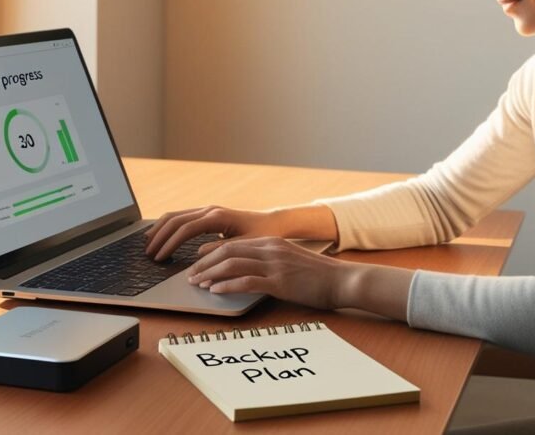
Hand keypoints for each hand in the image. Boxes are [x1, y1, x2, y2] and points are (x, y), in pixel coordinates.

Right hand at [144, 206, 283, 260]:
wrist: (273, 223)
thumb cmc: (262, 235)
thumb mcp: (245, 246)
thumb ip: (223, 250)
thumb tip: (198, 254)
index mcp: (217, 217)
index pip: (185, 230)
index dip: (169, 244)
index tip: (159, 258)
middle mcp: (209, 210)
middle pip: (175, 220)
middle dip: (159, 236)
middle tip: (147, 254)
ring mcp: (207, 211)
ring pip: (175, 216)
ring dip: (159, 230)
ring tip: (148, 245)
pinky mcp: (207, 215)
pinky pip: (181, 218)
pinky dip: (168, 227)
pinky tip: (160, 237)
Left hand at [185, 237, 347, 309]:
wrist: (344, 280)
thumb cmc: (319, 276)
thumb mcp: (292, 262)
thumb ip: (271, 263)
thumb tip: (249, 273)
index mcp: (272, 243)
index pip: (233, 244)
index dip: (211, 254)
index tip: (197, 263)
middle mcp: (271, 249)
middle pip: (228, 251)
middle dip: (205, 264)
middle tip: (190, 276)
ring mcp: (275, 265)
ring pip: (232, 264)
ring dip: (210, 275)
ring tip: (197, 284)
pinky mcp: (280, 282)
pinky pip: (246, 281)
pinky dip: (227, 286)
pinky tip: (215, 291)